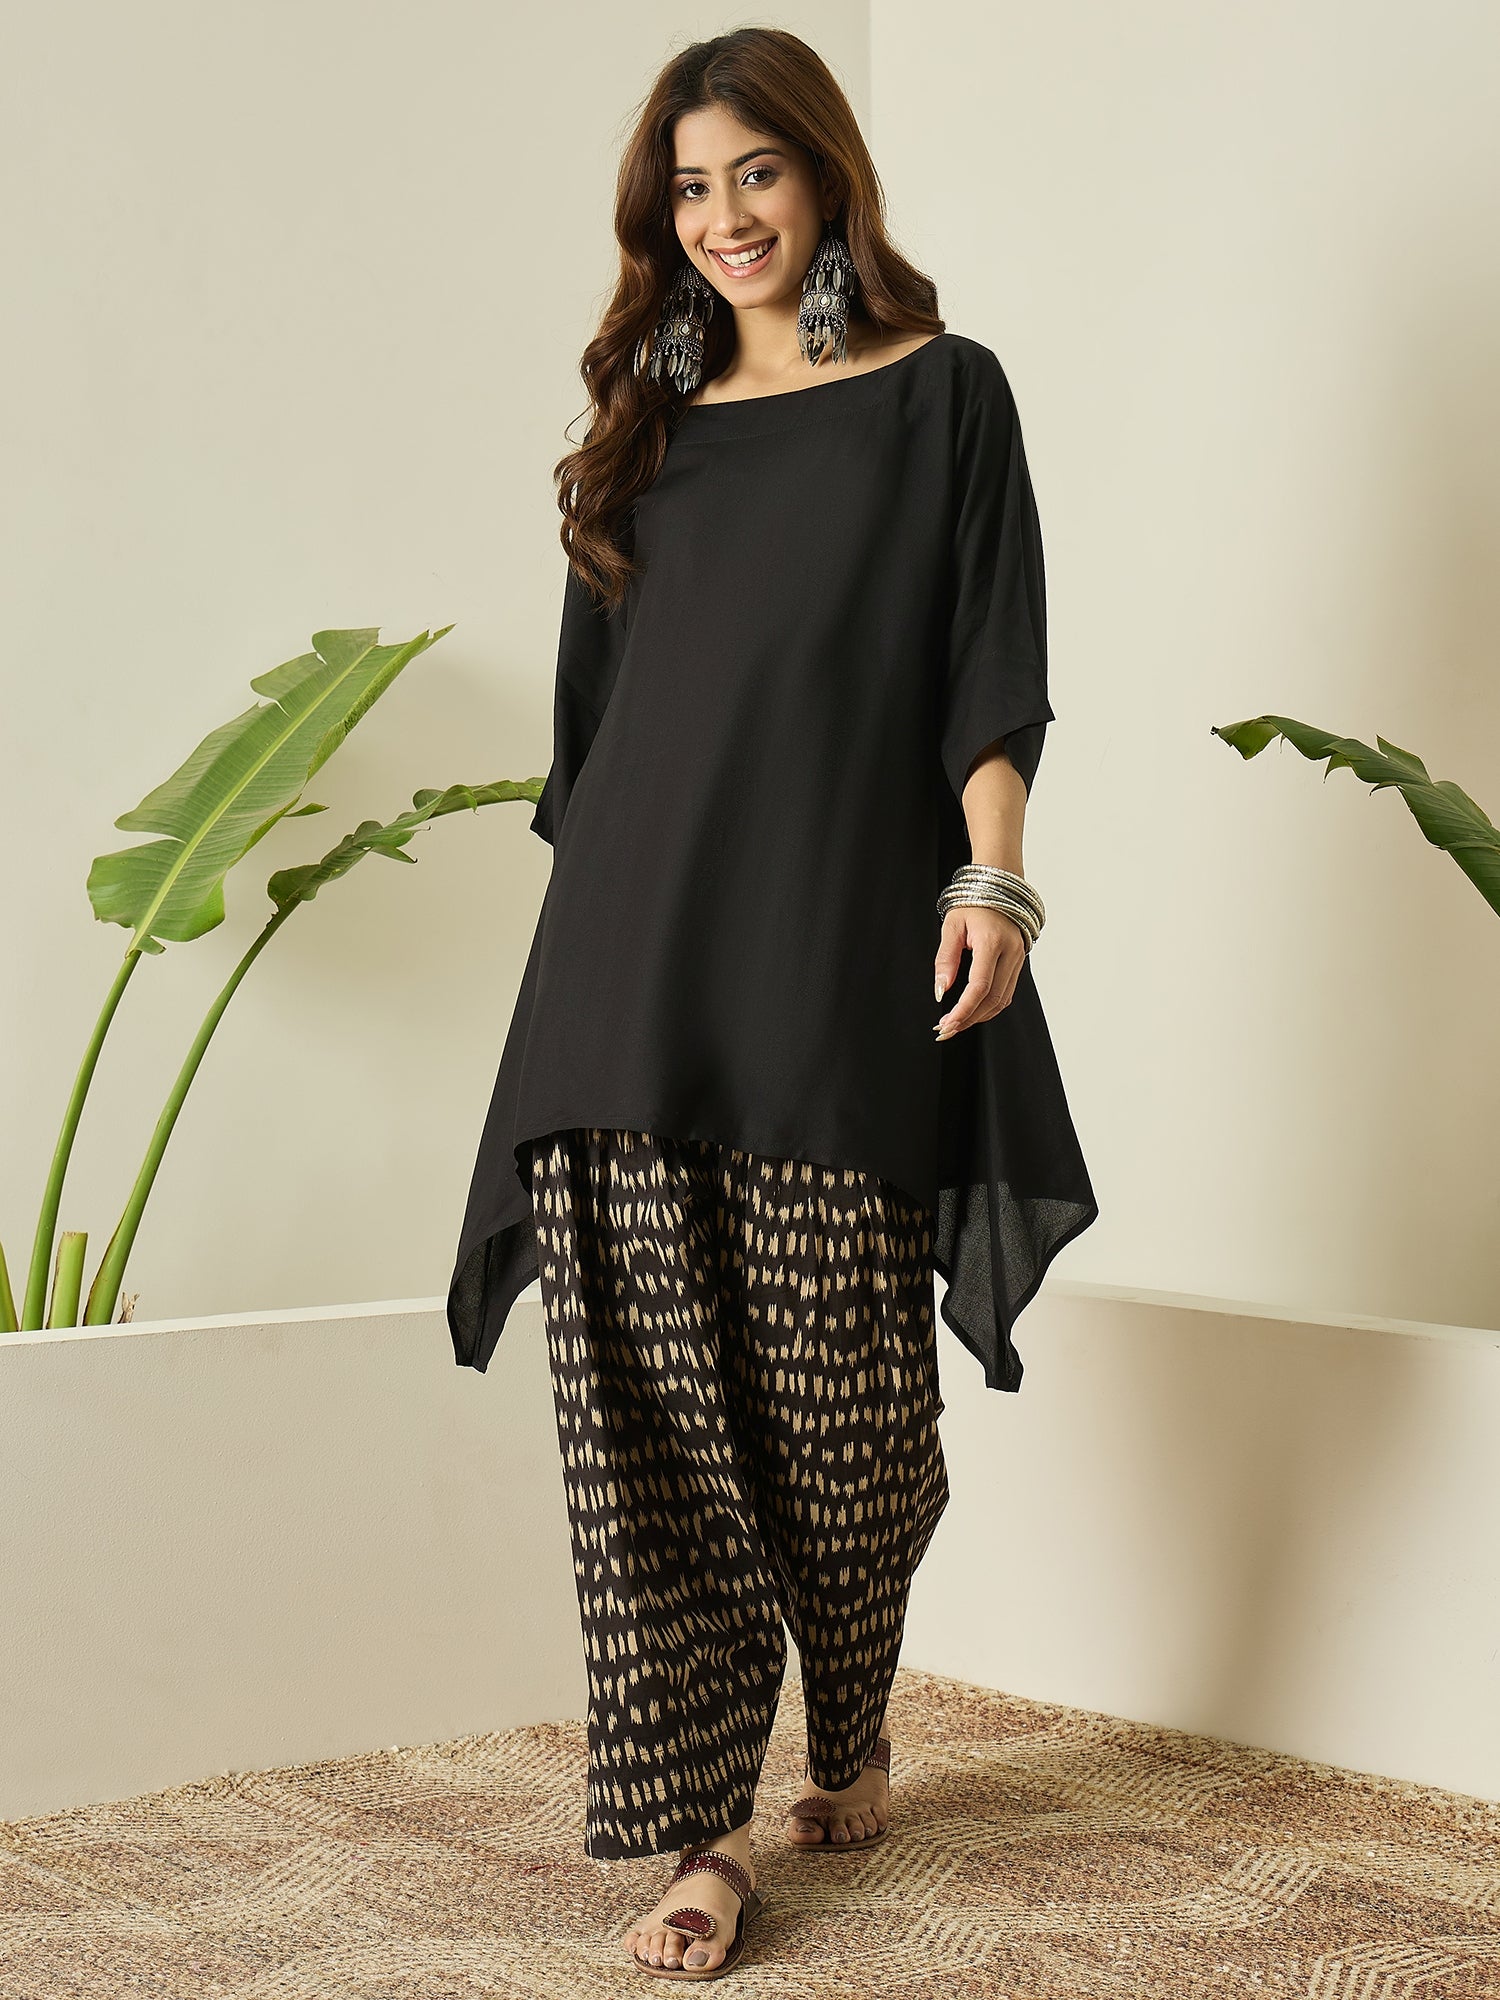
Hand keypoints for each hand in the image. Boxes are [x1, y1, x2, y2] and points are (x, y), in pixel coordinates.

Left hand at [933, 905, 1025, 1039]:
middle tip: (945, 1030)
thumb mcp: (951, 927)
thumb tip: (941, 991)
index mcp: (992, 941)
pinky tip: (971, 1012)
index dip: (964, 1009)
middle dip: (968, 1018)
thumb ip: (945, 959)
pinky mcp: (1019, 964)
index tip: (947, 1022)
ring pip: (1002, 1000)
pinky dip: (989, 1007)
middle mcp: (1011, 952)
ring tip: (955, 1024)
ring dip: (978, 1017)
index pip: (980, 985)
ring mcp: (1018, 959)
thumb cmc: (972, 905)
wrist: (998, 889)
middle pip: (993, 999)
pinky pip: (1006, 993)